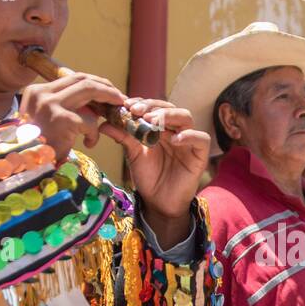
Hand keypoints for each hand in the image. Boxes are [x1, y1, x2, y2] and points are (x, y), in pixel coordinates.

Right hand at [19, 72, 128, 160]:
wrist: (24, 167)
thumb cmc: (37, 147)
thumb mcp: (46, 120)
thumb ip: (63, 107)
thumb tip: (93, 102)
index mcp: (36, 92)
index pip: (71, 78)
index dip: (93, 82)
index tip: (107, 90)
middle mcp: (41, 94)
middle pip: (82, 79)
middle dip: (105, 87)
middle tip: (119, 98)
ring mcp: (50, 105)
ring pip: (89, 90)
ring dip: (108, 98)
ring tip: (116, 112)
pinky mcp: (62, 120)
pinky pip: (89, 120)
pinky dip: (94, 132)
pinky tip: (89, 143)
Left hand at [101, 98, 210, 247]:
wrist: (158, 203)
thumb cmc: (148, 177)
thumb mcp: (133, 154)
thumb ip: (123, 137)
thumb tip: (103, 124)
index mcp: (160, 127)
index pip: (154, 107)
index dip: (142, 103)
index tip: (127, 105)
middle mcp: (175, 130)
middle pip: (170, 108)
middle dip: (153, 107)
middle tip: (137, 111)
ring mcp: (189, 140)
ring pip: (186, 117)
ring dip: (169, 116)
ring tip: (153, 122)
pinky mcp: (200, 154)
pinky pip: (201, 138)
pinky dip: (189, 136)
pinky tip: (175, 140)